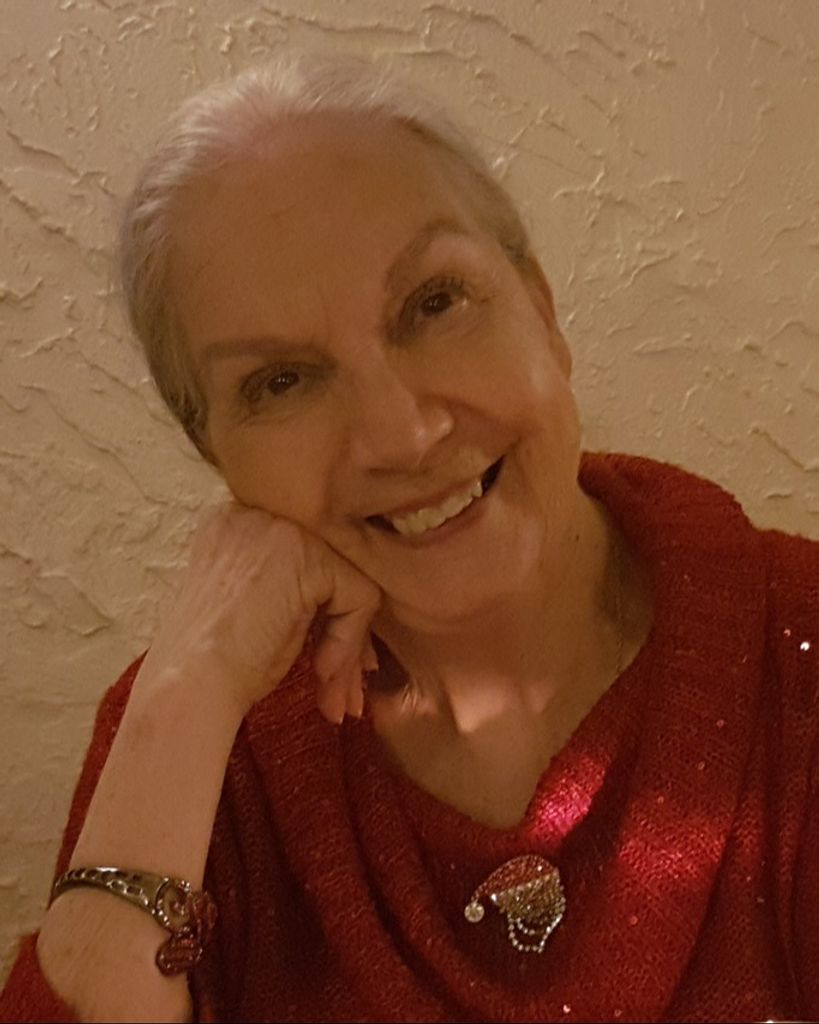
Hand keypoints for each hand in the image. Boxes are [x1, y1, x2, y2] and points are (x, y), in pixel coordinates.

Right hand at [137, 504, 381, 723]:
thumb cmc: (213, 664)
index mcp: (237, 522)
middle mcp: (257, 512)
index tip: (322, 658)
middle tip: (337, 681)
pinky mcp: (306, 556)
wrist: (189, 687)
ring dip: (348, 645)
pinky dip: (349, 642)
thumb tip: (350, 609)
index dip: (322, 610)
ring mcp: (281, 529)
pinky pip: (358, 596)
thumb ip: (290, 590)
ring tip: (333, 691)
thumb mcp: (254, 608)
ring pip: (350, 580)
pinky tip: (322, 672)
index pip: (308, 553)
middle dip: (343, 630)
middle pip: (331, 564)